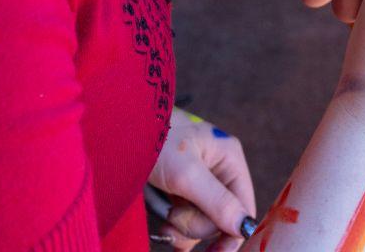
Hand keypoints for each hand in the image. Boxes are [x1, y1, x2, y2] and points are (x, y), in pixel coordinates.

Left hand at [149, 108, 255, 251]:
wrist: (120, 132)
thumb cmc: (156, 143)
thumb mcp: (186, 173)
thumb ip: (217, 201)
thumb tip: (244, 226)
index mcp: (229, 159)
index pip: (243, 205)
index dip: (232, 232)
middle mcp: (217, 172)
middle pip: (219, 219)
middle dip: (194, 223)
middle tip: (172, 214)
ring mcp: (198, 185)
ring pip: (200, 225)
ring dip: (181, 227)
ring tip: (163, 215)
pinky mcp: (180, 194)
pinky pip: (184, 224)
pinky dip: (173, 228)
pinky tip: (161, 224)